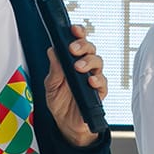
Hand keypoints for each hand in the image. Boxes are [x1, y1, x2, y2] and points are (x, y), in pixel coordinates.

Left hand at [44, 22, 106, 146]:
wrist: (66, 123)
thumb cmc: (60, 102)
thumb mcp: (51, 85)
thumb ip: (54, 69)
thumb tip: (52, 51)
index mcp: (71, 61)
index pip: (78, 42)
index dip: (78, 33)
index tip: (73, 30)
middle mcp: (84, 67)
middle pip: (90, 48)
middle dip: (82, 45)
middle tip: (73, 49)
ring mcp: (93, 78)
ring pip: (98, 61)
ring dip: (88, 61)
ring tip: (78, 67)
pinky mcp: (99, 91)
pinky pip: (103, 82)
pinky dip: (97, 80)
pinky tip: (90, 81)